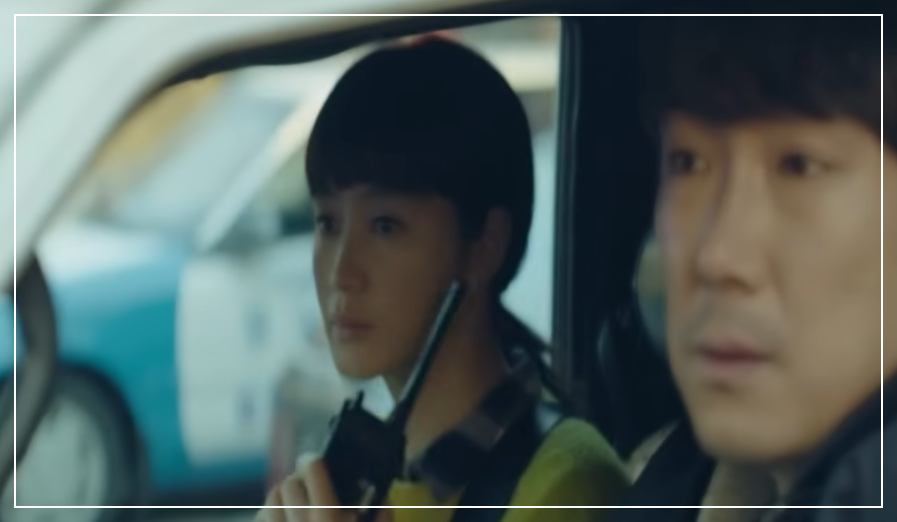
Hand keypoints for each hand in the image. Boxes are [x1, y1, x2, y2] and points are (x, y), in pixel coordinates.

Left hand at [254, 455, 392, 521]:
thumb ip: (382, 517)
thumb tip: (382, 496)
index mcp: (328, 519)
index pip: (312, 471)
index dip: (312, 460)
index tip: (314, 460)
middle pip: (288, 484)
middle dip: (298, 482)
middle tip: (309, 486)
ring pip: (269, 501)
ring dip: (282, 498)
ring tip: (294, 504)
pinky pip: (259, 520)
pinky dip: (270, 516)